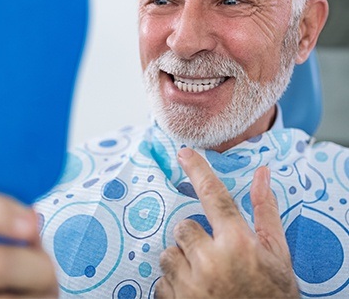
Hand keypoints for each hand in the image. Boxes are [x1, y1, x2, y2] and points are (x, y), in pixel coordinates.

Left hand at [156, 148, 298, 298]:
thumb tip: (262, 173)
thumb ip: (265, 211)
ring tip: (205, 279)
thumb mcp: (276, 255)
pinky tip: (195, 295)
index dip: (198, 170)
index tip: (184, 153)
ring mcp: (190, 285)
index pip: (214, 195)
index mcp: (238, 244)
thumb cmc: (272, 296)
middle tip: (212, 256)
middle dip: (194, 238)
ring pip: (168, 253)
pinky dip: (174, 286)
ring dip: (182, 262)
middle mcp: (211, 261)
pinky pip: (162, 281)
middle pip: (183, 227)